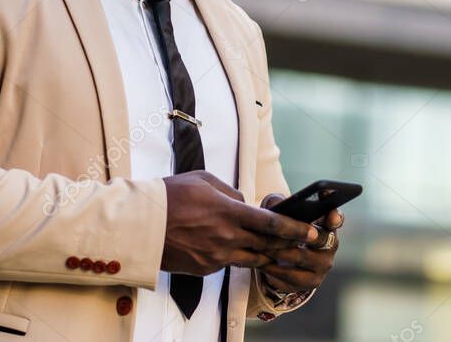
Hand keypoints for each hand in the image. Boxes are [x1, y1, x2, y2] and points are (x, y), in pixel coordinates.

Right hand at [160, 171, 318, 275]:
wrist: (139, 225)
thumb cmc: (170, 196)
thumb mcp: (204, 181)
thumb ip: (230, 192)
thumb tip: (244, 203)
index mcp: (229, 212)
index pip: (271, 223)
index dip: (294, 228)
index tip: (311, 231)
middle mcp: (226, 237)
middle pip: (268, 245)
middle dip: (289, 245)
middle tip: (305, 244)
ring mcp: (216, 256)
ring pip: (252, 259)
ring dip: (268, 255)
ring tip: (280, 251)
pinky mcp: (205, 269)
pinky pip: (229, 263)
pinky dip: (237, 256)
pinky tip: (239, 250)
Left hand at [256, 193, 342, 292]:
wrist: (282, 259)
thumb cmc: (284, 228)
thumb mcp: (280, 211)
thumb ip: (280, 203)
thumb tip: (276, 204)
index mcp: (327, 223)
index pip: (336, 219)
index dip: (335, 217)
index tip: (330, 215)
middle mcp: (330, 244)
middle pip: (319, 238)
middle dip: (295, 234)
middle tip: (277, 231)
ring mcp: (323, 264)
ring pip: (301, 256)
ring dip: (279, 251)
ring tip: (262, 246)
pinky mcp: (312, 281)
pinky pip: (292, 275)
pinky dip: (275, 268)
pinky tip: (262, 262)